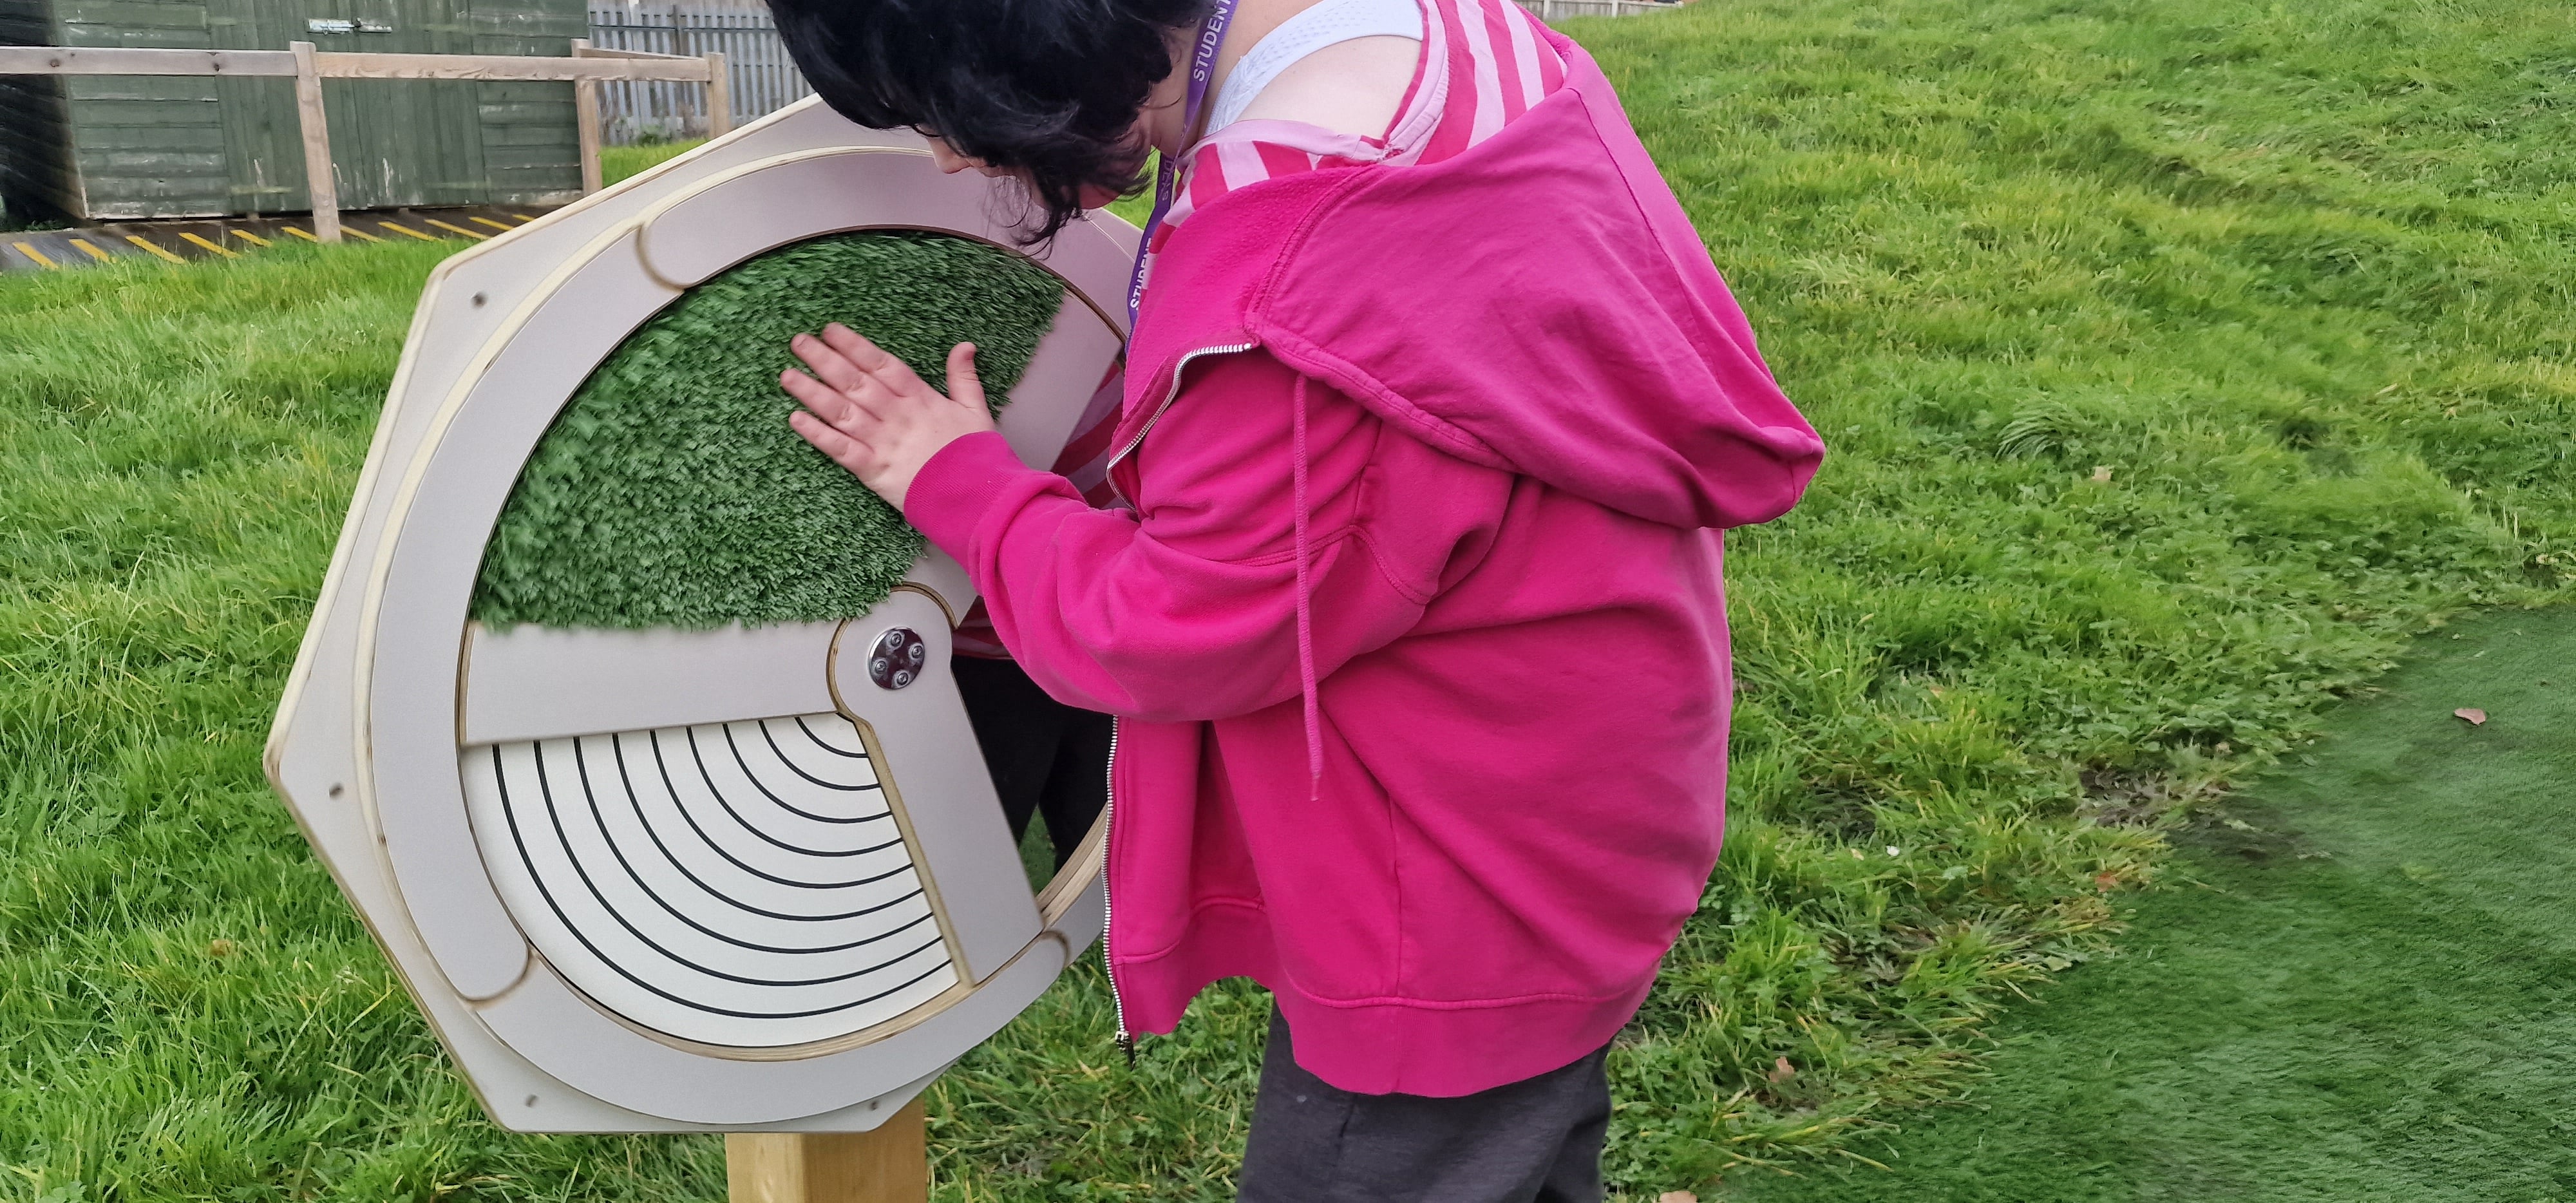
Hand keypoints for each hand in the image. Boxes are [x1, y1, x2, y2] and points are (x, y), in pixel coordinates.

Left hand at [781, 323, 996, 510]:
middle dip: (824, 360)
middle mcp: (897, 416)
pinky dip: (818, 435)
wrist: (974, 497)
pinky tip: (796, 419)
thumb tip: (964, 345)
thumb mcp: (975, 410)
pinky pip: (840, 449)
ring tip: (787, 376)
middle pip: (854, 382)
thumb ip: (964, 377)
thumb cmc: (974, 456)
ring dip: (812, 392)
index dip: (854, 345)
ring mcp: (883, 443)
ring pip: (842, 412)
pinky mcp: (874, 471)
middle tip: (798, 342)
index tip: (830, 330)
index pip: (881, 365)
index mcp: (920, 399)